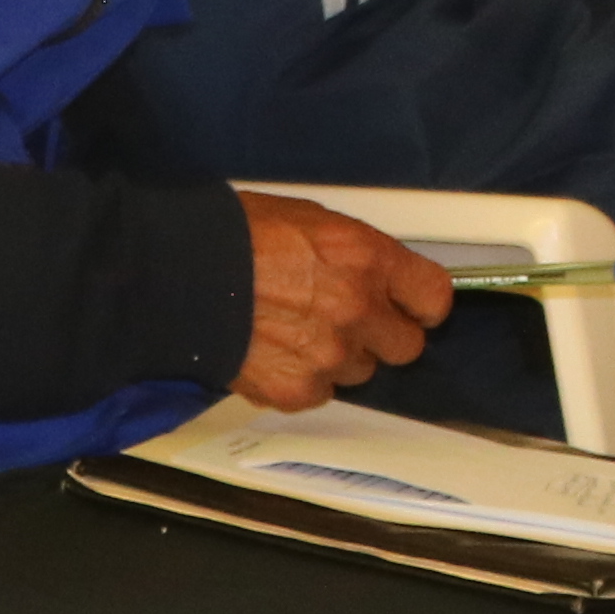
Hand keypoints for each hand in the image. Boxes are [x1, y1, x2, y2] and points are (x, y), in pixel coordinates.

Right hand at [231, 191, 451, 406]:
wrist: (179, 273)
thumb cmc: (237, 235)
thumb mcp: (312, 220)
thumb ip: (356, 255)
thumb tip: (376, 275)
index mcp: (368, 259)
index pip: (434, 298)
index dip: (421, 305)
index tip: (411, 307)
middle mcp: (358, 310)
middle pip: (406, 346)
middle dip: (382, 336)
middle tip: (348, 321)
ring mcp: (329, 355)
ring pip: (359, 372)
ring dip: (338, 357)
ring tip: (294, 331)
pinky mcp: (298, 389)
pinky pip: (319, 393)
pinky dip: (301, 379)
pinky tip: (273, 351)